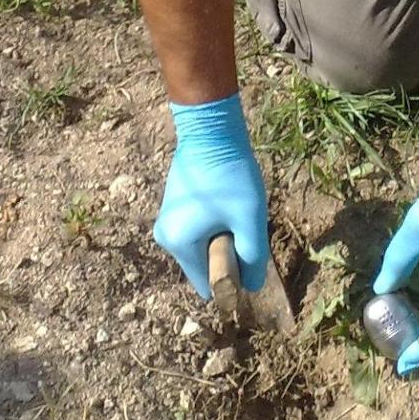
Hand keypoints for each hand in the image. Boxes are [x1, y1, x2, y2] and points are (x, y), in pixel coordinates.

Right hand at [152, 95, 268, 299]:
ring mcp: (167, 221)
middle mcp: (165, 237)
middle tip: (241, 223)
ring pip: (203, 245)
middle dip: (227, 252)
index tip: (247, 253)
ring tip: (234, 210)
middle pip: (204, 264)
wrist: (210, 131)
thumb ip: (252, 258)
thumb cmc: (229, 176)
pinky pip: (197, 230)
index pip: (207, 283)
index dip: (231, 278)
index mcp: (178, 244)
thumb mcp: (249, 220)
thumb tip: (251, 287)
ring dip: (222, 236)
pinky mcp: (173, 208)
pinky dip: (214, 223)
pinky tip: (225, 201)